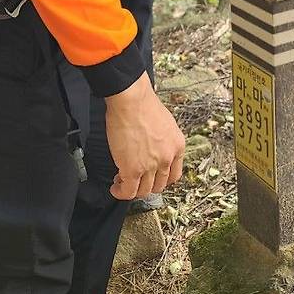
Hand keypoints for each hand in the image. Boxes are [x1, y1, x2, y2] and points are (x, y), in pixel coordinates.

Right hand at [105, 71, 184, 199]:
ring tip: (122, 182)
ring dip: (132, 190)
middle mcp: (167, 158)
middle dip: (146, 185)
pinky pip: (128, 191)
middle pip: (159, 185)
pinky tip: (115, 187)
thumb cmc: (143, 104)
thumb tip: (153, 147)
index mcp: (177, 146)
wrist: (132, 100)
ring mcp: (151, 166)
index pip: (173, 175)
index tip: (151, 178)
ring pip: (143, 191)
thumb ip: (163, 140)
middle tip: (135, 179)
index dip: (160, 179)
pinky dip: (120, 192)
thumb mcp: (165, 123)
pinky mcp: (133, 169)